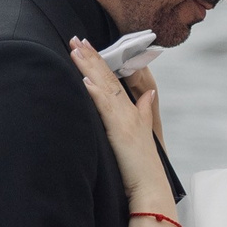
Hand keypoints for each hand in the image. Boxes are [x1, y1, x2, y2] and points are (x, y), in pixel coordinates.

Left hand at [66, 38, 169, 205]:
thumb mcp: (143, 133)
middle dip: (91, 57)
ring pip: (105, 87)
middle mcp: (129, 110)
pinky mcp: (120, 130)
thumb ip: (145, 111)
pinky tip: (85, 81)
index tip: (87, 46)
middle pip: (108, 78)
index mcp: (131, 110)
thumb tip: (148, 94)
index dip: (100, 61)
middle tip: (76, 39)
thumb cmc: (142, 165)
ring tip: (76, 51)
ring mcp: (126, 119)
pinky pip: (106, 108)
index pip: (113, 79)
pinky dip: (96, 93)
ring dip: (90, 68)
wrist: (150, 186)